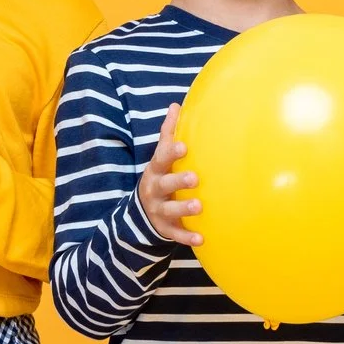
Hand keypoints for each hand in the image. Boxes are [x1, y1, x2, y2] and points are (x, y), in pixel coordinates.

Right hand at [136, 103, 202, 246]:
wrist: (141, 211)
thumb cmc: (161, 175)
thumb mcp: (161, 156)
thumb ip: (169, 133)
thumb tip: (176, 104)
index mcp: (156, 169)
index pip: (162, 158)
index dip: (172, 152)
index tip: (185, 147)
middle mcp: (154, 189)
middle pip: (164, 184)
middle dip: (178, 181)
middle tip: (195, 178)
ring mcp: (158, 210)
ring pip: (169, 209)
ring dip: (184, 208)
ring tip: (200, 206)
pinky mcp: (164, 228)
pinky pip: (174, 234)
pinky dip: (187, 237)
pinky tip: (201, 239)